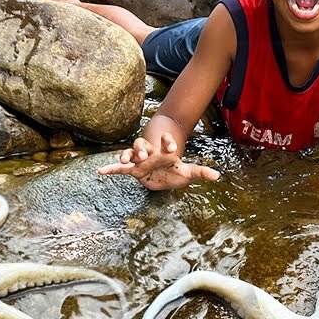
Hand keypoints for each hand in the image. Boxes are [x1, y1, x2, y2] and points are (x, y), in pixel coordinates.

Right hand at [97, 133, 220, 190]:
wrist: (164, 176)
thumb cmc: (176, 171)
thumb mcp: (188, 173)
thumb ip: (200, 172)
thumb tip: (218, 176)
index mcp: (165, 153)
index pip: (166, 145)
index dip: (168, 142)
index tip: (171, 143)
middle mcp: (151, 155)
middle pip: (144, 147)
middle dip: (144, 150)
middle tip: (145, 156)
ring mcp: (141, 161)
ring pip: (131, 154)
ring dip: (128, 155)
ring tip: (124, 160)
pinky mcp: (133, 170)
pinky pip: (120, 169)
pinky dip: (111, 169)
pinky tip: (100, 172)